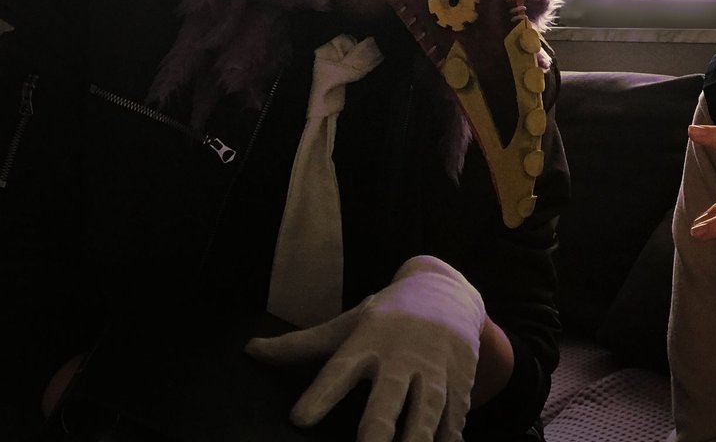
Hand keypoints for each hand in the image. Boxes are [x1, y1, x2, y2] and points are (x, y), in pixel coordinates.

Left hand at [245, 255, 486, 441]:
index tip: (299, 419)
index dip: (320, 395)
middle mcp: (401, 357)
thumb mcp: (346, 325)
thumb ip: (300, 345)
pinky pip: (455, 416)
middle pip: (388, 396)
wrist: (446, 293)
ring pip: (427, 409)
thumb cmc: (387, 316)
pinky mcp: (459, 382)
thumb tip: (249, 350)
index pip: (339, 371)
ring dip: (418, 437)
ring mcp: (434, 371)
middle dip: (378, 427)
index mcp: (368, 342)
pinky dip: (450, 436)